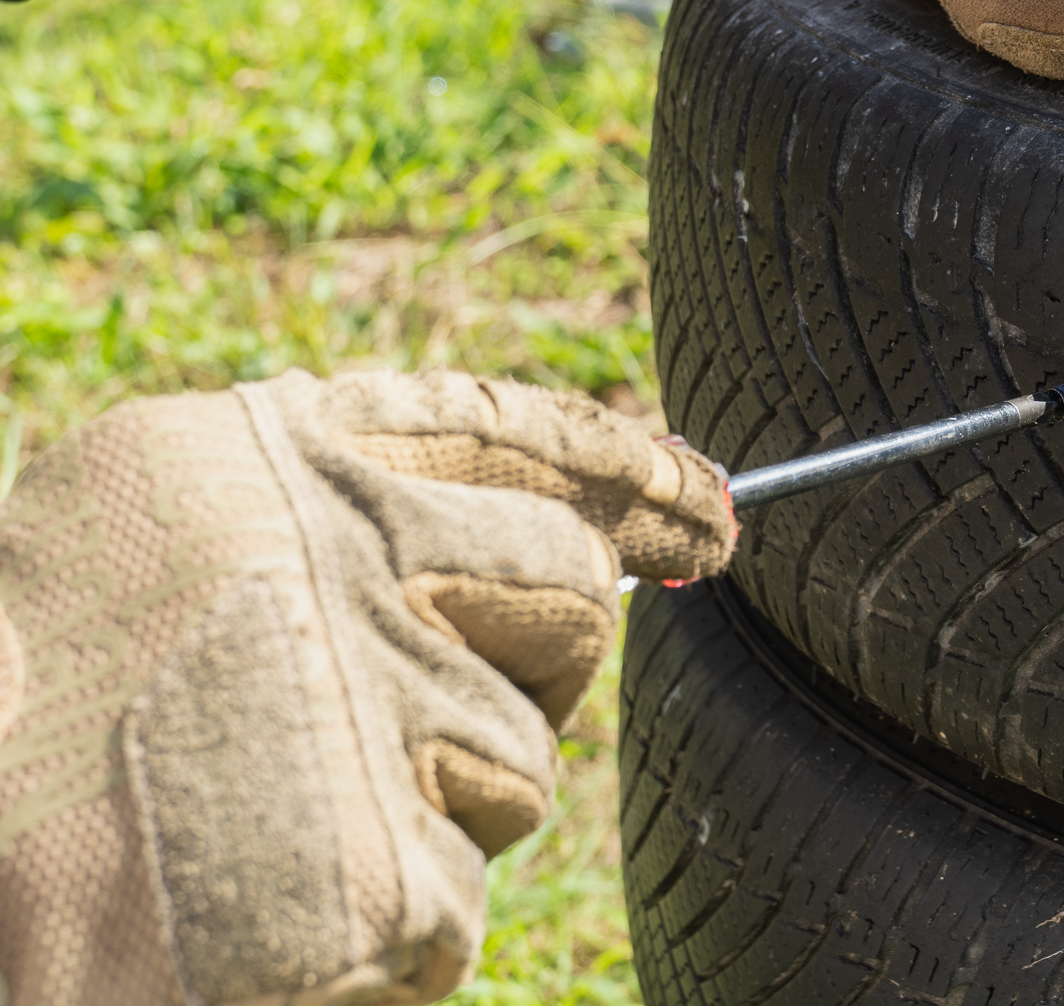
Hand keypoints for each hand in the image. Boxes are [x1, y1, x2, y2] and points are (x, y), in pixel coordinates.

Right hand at [0, 370, 731, 1004]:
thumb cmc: (36, 720)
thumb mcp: (171, 540)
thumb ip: (356, 502)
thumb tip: (598, 522)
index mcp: (264, 457)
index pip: (515, 434)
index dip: (631, 470)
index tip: (708, 506)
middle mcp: (338, 561)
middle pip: (572, 595)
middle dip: (536, 663)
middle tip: (415, 713)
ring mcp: (375, 715)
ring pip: (527, 761)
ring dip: (439, 805)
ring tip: (276, 821)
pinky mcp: (391, 879)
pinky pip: (462, 890)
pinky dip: (387, 919)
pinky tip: (266, 906)